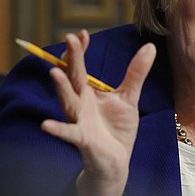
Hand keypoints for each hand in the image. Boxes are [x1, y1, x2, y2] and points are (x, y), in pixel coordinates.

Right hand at [40, 30, 155, 195]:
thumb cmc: (117, 129)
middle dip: (72, 60)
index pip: (80, 67)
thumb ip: (136, 73)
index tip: (81, 33)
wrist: (115, 162)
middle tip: (69, 38)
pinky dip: (58, 129)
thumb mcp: (129, 98)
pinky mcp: (83, 140)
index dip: (80, 51)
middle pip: (74, 78)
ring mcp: (79, 121)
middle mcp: (80, 104)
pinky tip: (46, 125)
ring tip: (55, 72)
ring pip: (68, 102)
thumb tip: (149, 47)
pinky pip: (69, 133)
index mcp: (88, 93)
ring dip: (62, 88)